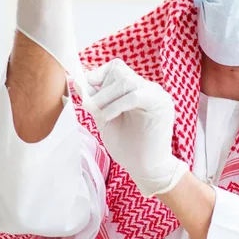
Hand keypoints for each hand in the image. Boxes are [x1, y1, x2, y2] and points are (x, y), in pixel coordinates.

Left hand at [83, 59, 188, 196]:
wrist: (147, 170)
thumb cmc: (127, 147)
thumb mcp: (105, 118)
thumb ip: (95, 100)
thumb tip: (77, 80)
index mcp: (137, 89)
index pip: (116, 68)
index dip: (97, 75)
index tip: (84, 92)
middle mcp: (149, 87)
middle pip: (119, 71)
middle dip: (100, 88)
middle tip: (91, 107)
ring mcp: (157, 94)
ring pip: (126, 81)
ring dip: (106, 97)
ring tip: (99, 114)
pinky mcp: (161, 105)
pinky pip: (135, 95)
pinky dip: (116, 105)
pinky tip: (108, 117)